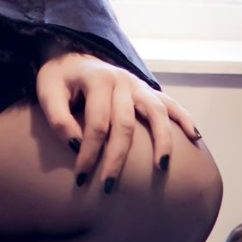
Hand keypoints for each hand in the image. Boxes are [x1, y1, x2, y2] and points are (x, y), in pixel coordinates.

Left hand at [35, 45, 202, 190]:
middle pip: (125, 124)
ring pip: (157, 113)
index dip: (89, 153)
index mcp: (97, 80)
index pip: (96, 124)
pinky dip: (185, 118)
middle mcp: (122, 80)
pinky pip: (171, 104)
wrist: (72, 54)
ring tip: (161, 167)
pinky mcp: (147, 90)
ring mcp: (138, 85)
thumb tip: (77, 146)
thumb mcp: (47, 92)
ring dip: (161, 141)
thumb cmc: (59, 79)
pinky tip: (195, 137)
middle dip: (117, 158)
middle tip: (108, 187)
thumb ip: (58, 118)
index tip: (80, 178)